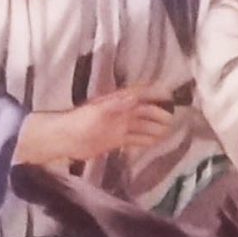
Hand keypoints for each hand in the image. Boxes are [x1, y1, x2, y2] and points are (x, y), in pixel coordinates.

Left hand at [17, 89, 176, 167]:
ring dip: (153, 127)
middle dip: (157, 113)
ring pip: (140, 125)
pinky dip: (144, 139)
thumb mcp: (98, 111)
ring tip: (167, 132)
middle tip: (172, 119)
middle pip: (143, 111)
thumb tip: (135, 97)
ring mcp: (117, 126)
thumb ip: (117, 105)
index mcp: (116, 102)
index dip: (154, 94)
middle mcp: (119, 112)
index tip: (169, 95)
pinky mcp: (114, 140)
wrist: (65, 139)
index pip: (140, 94)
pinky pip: (133, 138)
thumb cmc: (79, 121)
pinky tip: (153, 142)